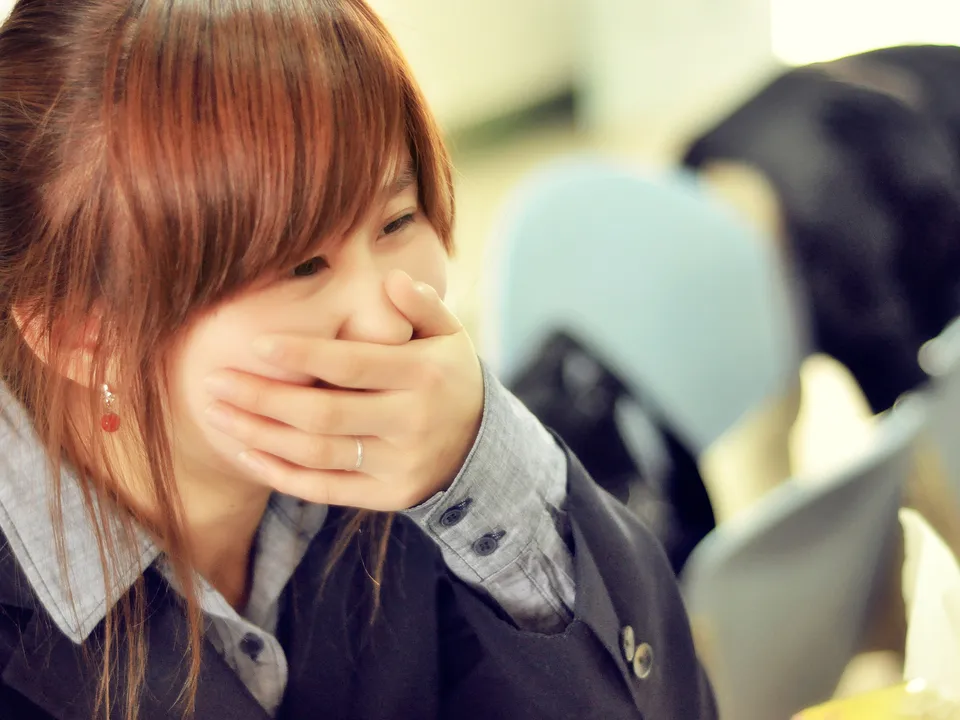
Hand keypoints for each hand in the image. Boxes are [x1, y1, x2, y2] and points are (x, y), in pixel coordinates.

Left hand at [203, 270, 484, 509]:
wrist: (480, 444)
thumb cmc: (447, 376)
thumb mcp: (449, 334)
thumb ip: (422, 304)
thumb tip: (392, 279)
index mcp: (424, 375)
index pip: (353, 365)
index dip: (303, 355)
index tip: (257, 344)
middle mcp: (412, 422)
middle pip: (324, 414)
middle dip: (262, 398)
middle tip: (214, 382)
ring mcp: (400, 464)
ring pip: (317, 454)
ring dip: (260, 435)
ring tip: (217, 414)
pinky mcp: (390, 496)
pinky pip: (326, 489)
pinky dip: (281, 474)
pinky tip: (248, 451)